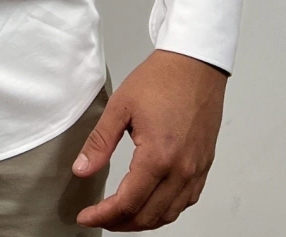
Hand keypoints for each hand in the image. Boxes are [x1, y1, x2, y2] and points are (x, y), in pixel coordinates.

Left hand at [71, 49, 227, 229]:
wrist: (195, 64)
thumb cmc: (162, 79)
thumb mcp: (121, 106)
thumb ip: (100, 142)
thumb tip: (81, 169)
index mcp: (158, 157)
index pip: (127, 203)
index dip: (103, 215)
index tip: (85, 216)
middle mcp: (181, 170)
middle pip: (148, 216)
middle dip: (120, 223)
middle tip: (100, 217)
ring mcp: (196, 170)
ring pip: (169, 214)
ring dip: (144, 221)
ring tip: (121, 215)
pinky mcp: (204, 165)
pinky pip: (186, 201)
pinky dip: (166, 210)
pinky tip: (152, 202)